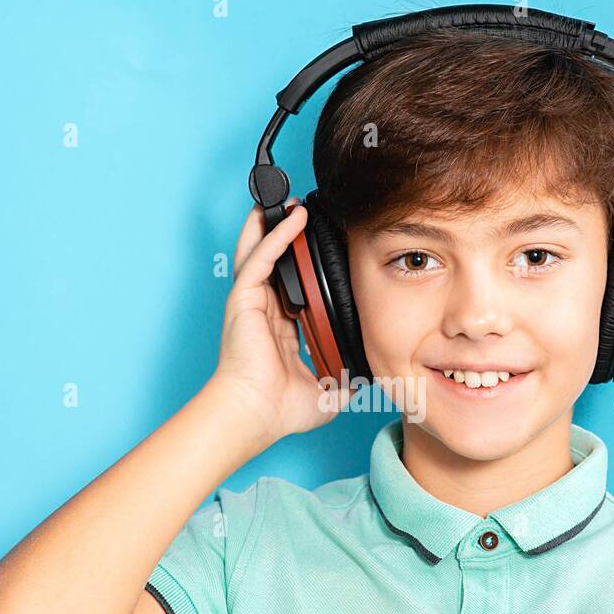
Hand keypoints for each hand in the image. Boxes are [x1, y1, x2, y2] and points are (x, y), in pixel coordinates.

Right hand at [210, 198, 351, 445]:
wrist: (255, 413)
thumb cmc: (279, 409)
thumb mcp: (327, 393)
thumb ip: (346, 382)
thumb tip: (369, 379)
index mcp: (279, 330)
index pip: (293, 289)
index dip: (305, 267)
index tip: (322, 249)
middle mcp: (263, 312)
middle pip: (273, 262)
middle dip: (284, 235)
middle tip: (299, 210)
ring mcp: (251, 303)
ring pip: (262, 251)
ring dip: (275, 224)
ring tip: (290, 199)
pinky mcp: (244, 298)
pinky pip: (261, 258)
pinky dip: (276, 235)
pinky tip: (292, 217)